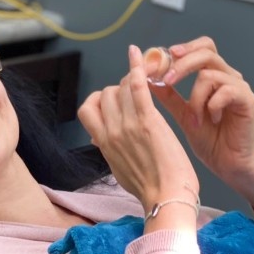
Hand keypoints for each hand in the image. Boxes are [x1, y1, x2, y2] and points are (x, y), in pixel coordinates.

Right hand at [78, 45, 198, 213]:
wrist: (166, 199)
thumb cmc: (149, 189)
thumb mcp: (119, 170)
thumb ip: (110, 151)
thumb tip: (102, 141)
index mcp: (103, 144)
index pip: (87, 109)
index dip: (99, 101)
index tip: (113, 104)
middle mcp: (111, 133)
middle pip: (105, 94)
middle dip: (120, 90)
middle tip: (138, 95)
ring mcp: (128, 126)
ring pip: (120, 88)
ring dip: (133, 82)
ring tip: (147, 83)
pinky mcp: (148, 122)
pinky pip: (137, 87)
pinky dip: (137, 67)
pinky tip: (138, 54)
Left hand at [149, 37, 253, 185]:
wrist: (228, 165)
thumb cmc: (210, 141)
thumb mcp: (183, 115)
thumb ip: (169, 96)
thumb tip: (148, 79)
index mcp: (213, 76)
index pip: (200, 48)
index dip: (182, 50)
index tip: (161, 60)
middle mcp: (228, 77)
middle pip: (206, 51)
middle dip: (182, 64)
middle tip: (167, 80)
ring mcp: (239, 87)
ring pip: (210, 74)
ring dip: (196, 97)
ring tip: (194, 118)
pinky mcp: (247, 100)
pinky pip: (226, 91)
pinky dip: (212, 106)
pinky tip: (212, 121)